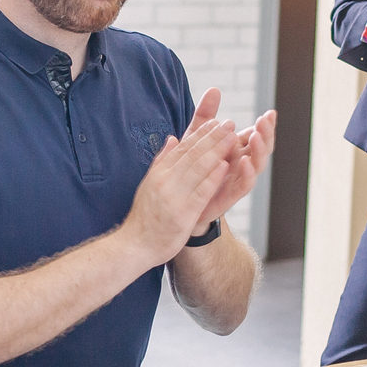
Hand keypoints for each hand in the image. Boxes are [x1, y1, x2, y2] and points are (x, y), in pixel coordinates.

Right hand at [120, 115, 233, 264]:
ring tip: (232, 138)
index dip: (200, 134)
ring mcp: (174, 196)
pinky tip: (225, 166)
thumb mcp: (149, 184)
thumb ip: (162, 161)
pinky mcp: (183, 214)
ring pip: (198, 168)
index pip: (183, 148)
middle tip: (229, 124)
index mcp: (159, 173)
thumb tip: (172, 139)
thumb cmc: (144, 217)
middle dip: (213, 137)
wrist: (134, 245)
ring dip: (217, 151)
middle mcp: (165, 181)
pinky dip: (212, 178)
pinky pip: (200, 192)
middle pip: (192, 154)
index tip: (215, 121)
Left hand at [183, 88, 274, 232]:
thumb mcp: (196, 136)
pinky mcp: (229, 195)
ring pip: (256, 166)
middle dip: (266, 135)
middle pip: (262, 149)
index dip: (266, 125)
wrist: (179, 201)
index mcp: (237, 149)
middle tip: (265, 121)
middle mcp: (241, 164)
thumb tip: (214, 89)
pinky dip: (246, 174)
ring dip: (259, 151)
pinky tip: (244, 161)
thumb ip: (206, 115)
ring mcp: (237, 180)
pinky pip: (243, 186)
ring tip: (257, 137)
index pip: (257, 135)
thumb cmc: (192, 167)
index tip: (270, 113)